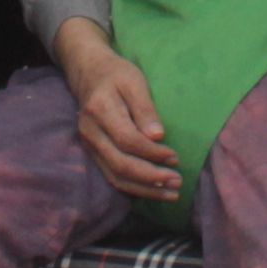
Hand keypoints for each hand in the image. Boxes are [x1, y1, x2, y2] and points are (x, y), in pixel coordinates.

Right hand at [51, 22, 181, 201]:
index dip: (152, 153)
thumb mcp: (135, 82)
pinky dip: (134, 188)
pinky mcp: (93, 153)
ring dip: (145, 189)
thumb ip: (145, 109)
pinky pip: (112, 177)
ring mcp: (89, 145)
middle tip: (178, 182)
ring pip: (115, 177)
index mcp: (100, 110)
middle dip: (151, 177)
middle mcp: (91, 132)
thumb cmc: (116, 75)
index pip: (127, 140)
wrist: (88, 73)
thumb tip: (158, 137)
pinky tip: (154, 190)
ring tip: (171, 193)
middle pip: (120, 164)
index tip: (175, 158)